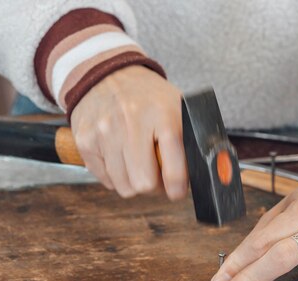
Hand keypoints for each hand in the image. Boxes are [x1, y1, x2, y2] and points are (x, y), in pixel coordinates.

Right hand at [70, 65, 186, 199]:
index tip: (177, 190)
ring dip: (134, 181)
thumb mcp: (177, 108)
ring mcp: (105, 132)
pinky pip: (105, 179)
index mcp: (163, 115)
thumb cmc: (148, 97)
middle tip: (156, 174)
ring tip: (138, 163)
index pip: (173, 170)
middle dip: (154, 186)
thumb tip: (211, 172)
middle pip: (144, 184)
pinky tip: (120, 156)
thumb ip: (192, 140)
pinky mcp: (85, 140)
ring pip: (124, 187)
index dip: (177, 188)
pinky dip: (115, 175)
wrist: (106, 73)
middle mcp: (132, 122)